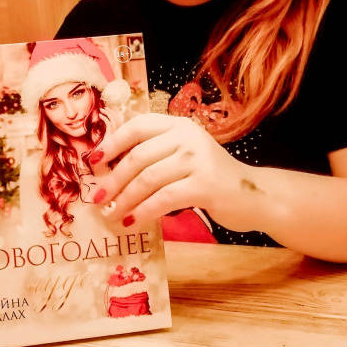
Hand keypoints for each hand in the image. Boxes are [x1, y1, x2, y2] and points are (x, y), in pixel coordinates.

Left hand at [89, 113, 255, 229]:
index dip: (112, 142)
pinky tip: (133, 221)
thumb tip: (110, 171)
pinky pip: (164, 198)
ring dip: (125, 199)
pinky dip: (144, 211)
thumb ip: (156, 155)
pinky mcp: (205, 184)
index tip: (93, 161)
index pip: (137, 126)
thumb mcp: (183, 156)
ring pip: (148, 178)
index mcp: (178, 125)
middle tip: (97, 197)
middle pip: (138, 155)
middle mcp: (187, 136)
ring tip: (111, 214)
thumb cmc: (210, 177)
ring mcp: (198, 159)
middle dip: (113, 178)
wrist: (254, 195)